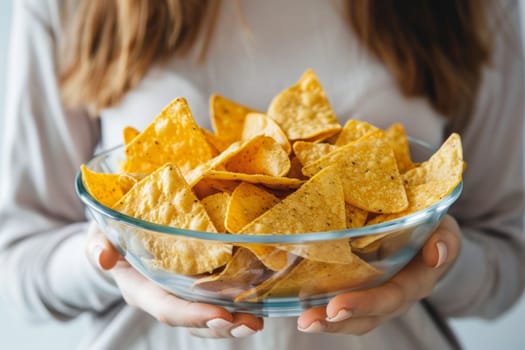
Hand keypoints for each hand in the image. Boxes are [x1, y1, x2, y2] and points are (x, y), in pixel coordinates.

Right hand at [85, 222, 263, 337]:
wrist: (122, 229)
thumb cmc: (111, 230)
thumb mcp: (99, 232)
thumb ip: (98, 243)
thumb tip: (103, 257)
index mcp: (141, 288)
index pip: (167, 307)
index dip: (192, 314)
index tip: (220, 315)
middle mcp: (164, 295)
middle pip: (194, 319)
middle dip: (221, 325)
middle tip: (250, 324)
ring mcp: (181, 291)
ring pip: (208, 313)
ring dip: (235, 319)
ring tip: (258, 320)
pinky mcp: (197, 280)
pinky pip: (217, 295)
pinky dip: (238, 300)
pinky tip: (259, 298)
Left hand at [297, 215, 460, 333]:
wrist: (430, 236)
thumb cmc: (433, 229)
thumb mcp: (444, 228)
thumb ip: (444, 239)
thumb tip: (436, 252)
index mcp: (416, 281)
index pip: (391, 297)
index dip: (365, 304)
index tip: (337, 307)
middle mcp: (395, 295)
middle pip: (367, 316)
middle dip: (337, 321)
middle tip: (308, 321)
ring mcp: (377, 295)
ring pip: (353, 318)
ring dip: (326, 322)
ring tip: (302, 321)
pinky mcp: (361, 288)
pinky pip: (342, 303)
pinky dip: (321, 305)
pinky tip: (298, 302)